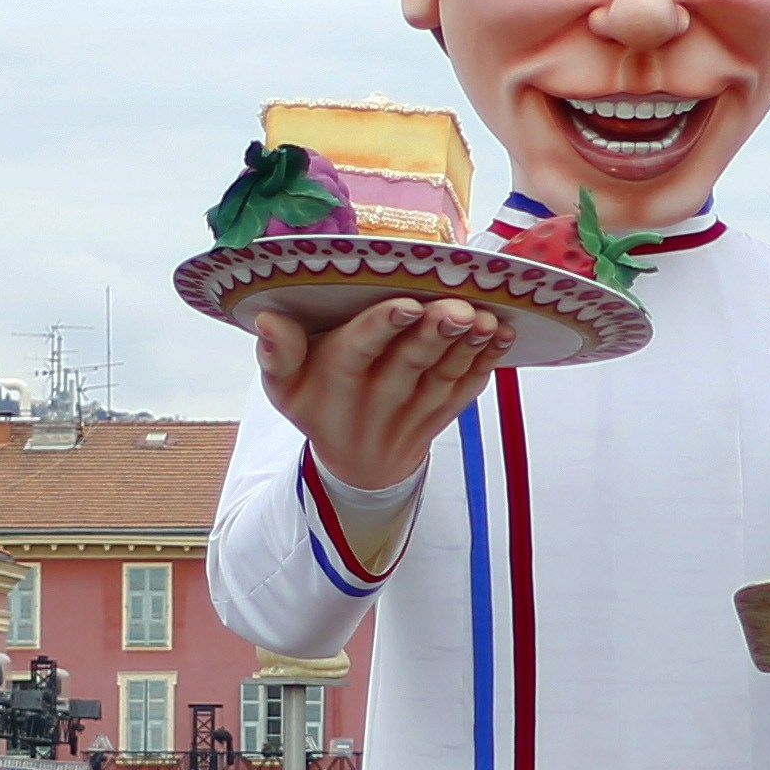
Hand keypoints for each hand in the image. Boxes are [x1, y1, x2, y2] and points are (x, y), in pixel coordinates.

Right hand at [252, 299, 510, 499]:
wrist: (358, 464)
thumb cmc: (320, 405)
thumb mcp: (285, 386)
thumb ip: (277, 354)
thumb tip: (268, 320)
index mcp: (334, 383)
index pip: (356, 353)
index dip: (380, 329)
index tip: (405, 304)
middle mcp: (377, 399)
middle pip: (408, 364)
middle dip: (433, 334)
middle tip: (457, 308)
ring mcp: (414, 411)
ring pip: (443, 377)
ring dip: (466, 347)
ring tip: (483, 319)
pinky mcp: (442, 416)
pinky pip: (467, 391)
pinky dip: (486, 363)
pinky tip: (501, 335)